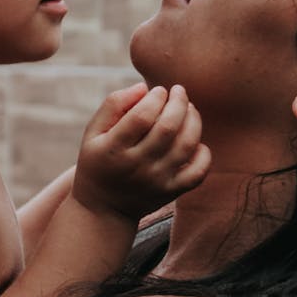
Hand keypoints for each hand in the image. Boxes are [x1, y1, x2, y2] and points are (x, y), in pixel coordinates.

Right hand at [73, 83, 210, 220]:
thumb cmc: (99, 160)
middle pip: (168, 128)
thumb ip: (113, 105)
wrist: (103, 210)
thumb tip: (143, 87)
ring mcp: (156, 181)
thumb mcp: (93, 132)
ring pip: (186, 145)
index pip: (142, 116)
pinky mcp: (171, 192)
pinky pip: (198, 172)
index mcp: (113, 149)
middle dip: (179, 102)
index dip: (155, 97)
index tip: (158, 90)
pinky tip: (196, 141)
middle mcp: (136, 166)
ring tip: (188, 108)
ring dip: (193, 120)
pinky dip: (203, 153)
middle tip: (179, 91)